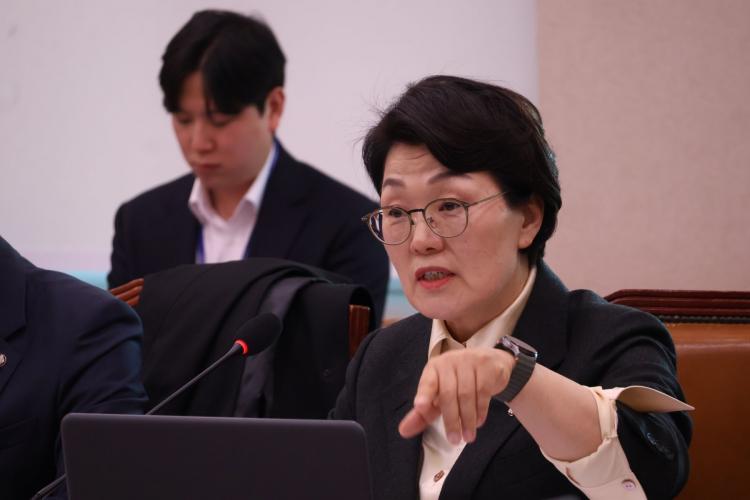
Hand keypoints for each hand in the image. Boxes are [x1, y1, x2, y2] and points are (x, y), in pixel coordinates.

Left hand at [398, 347, 515, 443]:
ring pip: (466, 395)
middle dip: (451, 420)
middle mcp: (449, 362)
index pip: (428, 382)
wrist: (491, 363)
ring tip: (468, 436)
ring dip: (467, 419)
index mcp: (434, 368)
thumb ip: (424, 413)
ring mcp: (469, 362)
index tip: (420, 406)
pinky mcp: (487, 367)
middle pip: (448, 393)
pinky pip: (483, 392)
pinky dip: (480, 411)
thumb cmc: (460, 381)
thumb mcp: (440, 395)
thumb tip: (403, 431)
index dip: (424, 394)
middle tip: (454, 440)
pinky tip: (478, 422)